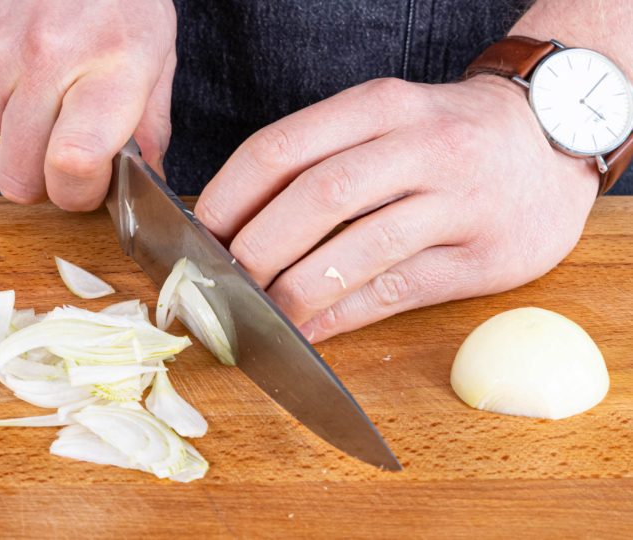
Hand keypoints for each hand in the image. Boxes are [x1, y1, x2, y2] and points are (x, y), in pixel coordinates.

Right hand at [0, 0, 175, 209]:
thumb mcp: (156, 54)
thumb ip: (150, 124)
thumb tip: (147, 180)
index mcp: (110, 67)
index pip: (72, 164)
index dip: (77, 193)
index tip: (87, 186)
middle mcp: (46, 58)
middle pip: (20, 176)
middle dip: (44, 180)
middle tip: (64, 152)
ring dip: (18, 138)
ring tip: (44, 93)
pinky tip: (15, 70)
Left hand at [195, 76, 598, 342]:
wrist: (552, 137)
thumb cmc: (450, 134)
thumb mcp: (388, 120)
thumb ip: (323, 160)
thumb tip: (241, 222)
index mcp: (380, 105)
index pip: (283, 147)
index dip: (231, 195)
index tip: (201, 233)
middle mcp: (419, 145)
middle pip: (318, 196)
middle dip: (258, 246)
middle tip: (225, 281)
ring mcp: (457, 200)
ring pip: (359, 248)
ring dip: (296, 288)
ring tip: (261, 313)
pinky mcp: (481, 255)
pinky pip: (397, 290)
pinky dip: (342, 315)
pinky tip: (309, 331)